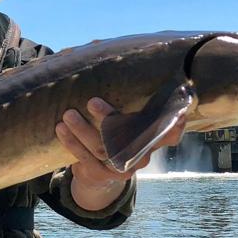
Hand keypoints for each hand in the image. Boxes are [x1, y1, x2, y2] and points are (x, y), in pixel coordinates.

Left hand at [55, 97, 184, 209]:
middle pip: (127, 138)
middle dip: (109, 118)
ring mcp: (121, 168)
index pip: (169, 134)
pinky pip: (85, 158)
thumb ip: (136, 106)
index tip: (176, 112)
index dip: (175, 125)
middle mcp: (141, 156)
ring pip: (102, 148)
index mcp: (151, 140)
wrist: (98, 173)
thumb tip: (130, 63)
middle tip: (91, 101)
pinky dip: (71, 142)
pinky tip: (61, 129)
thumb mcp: (129, 125)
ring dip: (83, 129)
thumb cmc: (115, 136)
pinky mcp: (102, 175)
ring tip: (68, 114)